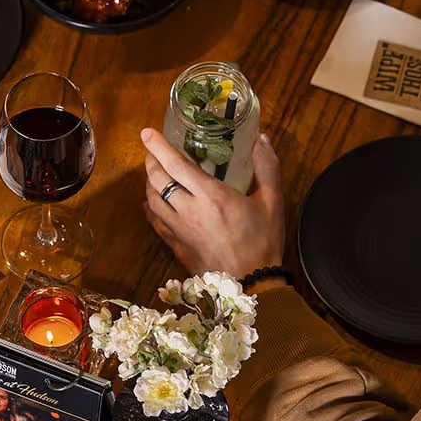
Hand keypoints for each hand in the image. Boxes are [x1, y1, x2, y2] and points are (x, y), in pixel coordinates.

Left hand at [141, 126, 285, 275]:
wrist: (254, 288)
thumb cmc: (264, 242)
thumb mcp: (273, 202)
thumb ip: (267, 167)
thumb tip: (262, 139)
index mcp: (212, 196)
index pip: (175, 164)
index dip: (158, 146)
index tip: (147, 132)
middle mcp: (190, 211)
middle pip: (157, 180)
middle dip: (151, 160)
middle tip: (152, 150)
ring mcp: (181, 231)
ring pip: (152, 201)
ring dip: (149, 182)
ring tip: (153, 172)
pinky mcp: (178, 248)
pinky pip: (156, 224)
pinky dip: (150, 208)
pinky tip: (150, 204)